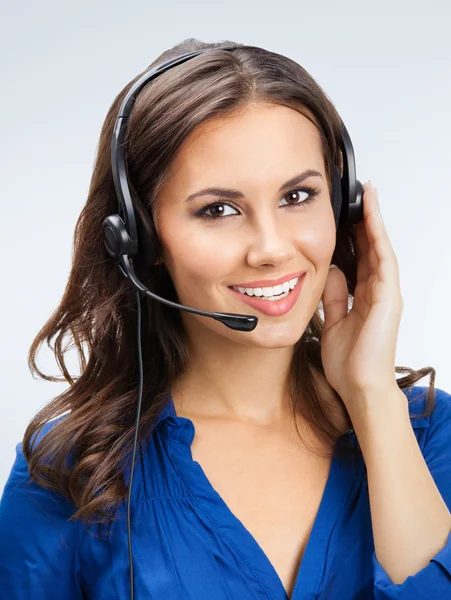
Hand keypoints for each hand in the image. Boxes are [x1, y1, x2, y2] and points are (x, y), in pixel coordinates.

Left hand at [320, 181, 403, 414]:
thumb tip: (330, 273)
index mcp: (364, 298)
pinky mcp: (388, 297)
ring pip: (380, 248)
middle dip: (365, 222)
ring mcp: (386, 293)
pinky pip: (383, 259)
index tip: (346, 216)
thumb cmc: (349, 363)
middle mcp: (378, 292)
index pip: (360, 259)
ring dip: (373, 221)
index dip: (355, 236)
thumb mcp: (332, 322)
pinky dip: (378, 236)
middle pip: (371, 249)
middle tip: (358, 195)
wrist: (360, 388)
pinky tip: (371, 217)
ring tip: (367, 196)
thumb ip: (334, 298)